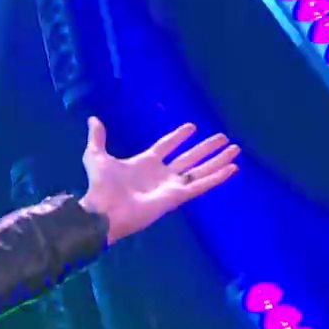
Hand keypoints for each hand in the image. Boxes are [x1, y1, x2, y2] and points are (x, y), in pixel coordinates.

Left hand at [79, 117, 239, 244]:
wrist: (103, 209)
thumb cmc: (100, 185)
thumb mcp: (96, 157)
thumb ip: (98, 138)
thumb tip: (93, 119)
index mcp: (145, 163)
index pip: (166, 146)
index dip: (178, 137)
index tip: (192, 127)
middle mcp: (161, 174)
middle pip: (189, 157)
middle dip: (206, 148)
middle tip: (223, 137)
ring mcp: (171, 185)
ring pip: (200, 169)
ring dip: (217, 160)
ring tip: (235, 149)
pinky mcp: (178, 196)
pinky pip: (202, 184)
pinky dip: (218, 177)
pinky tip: (232, 168)